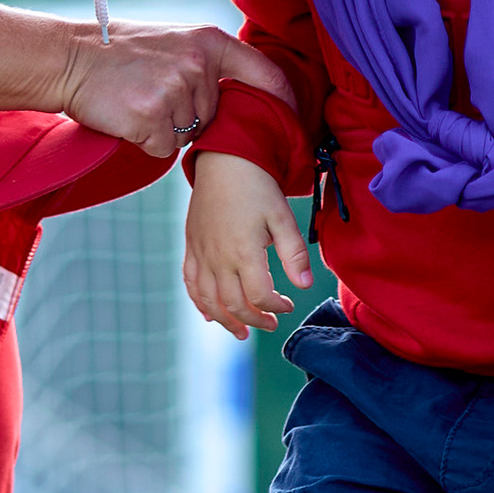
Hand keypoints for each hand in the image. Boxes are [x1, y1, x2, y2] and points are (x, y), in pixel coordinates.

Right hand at [51, 24, 292, 163]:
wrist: (69, 59)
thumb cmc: (119, 54)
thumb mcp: (173, 42)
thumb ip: (207, 63)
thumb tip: (242, 95)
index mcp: (208, 41)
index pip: (263, 72)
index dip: (282, 99)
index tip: (294, 118)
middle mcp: (197, 65)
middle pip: (213, 117)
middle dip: (188, 118)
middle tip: (152, 95)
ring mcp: (175, 91)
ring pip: (187, 136)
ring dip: (163, 130)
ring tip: (137, 102)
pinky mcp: (151, 118)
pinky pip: (162, 149)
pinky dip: (144, 141)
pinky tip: (127, 117)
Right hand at [183, 154, 313, 336]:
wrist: (224, 161)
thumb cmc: (257, 187)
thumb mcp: (282, 217)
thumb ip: (293, 254)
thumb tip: (304, 286)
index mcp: (244, 252)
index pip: (259, 296)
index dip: (276, 307)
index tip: (289, 306)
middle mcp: (218, 258)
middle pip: (233, 304)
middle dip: (255, 320)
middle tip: (271, 324)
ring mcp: (201, 254)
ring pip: (207, 300)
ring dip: (225, 321)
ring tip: (241, 332)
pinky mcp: (191, 247)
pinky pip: (189, 282)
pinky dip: (198, 302)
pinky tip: (209, 314)